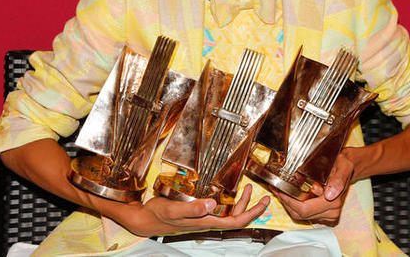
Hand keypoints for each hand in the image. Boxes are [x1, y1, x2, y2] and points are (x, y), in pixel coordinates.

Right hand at [105, 183, 269, 236]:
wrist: (145, 218)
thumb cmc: (158, 215)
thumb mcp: (174, 209)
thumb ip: (193, 208)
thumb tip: (212, 203)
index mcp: (206, 220)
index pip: (236, 221)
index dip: (252, 213)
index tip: (263, 203)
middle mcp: (207, 219)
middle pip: (236, 216)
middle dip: (251, 206)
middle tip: (262, 195)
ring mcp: (203, 216)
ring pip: (228, 212)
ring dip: (240, 202)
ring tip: (246, 188)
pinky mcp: (197, 211)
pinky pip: (218, 208)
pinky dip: (227, 200)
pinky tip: (225, 191)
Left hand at [273, 149, 354, 225]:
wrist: (347, 168)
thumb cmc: (342, 164)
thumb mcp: (342, 166)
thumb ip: (337, 179)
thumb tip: (329, 195)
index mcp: (334, 202)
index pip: (304, 209)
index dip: (289, 201)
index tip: (279, 190)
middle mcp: (332, 212)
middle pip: (300, 214)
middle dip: (286, 202)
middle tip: (276, 189)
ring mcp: (328, 216)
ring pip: (301, 216)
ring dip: (289, 204)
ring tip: (280, 190)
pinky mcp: (324, 215)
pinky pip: (305, 215)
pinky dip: (295, 206)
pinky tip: (290, 194)